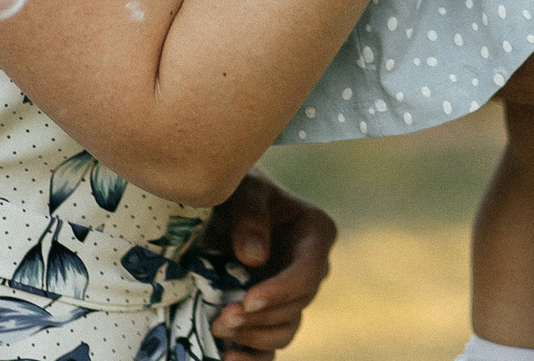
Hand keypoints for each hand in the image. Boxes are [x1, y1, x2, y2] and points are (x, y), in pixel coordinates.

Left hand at [203, 173, 337, 358]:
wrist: (221, 206)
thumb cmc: (237, 190)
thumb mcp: (243, 190)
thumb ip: (250, 216)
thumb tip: (255, 259)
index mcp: (315, 234)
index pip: (308, 271)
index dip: (281, 290)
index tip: (248, 300)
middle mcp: (310, 269)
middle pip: (297, 305)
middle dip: (259, 316)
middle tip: (222, 319)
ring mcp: (291, 295)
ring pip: (285, 329)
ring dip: (253, 335)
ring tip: (218, 328)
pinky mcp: (272, 313)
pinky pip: (271, 345)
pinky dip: (253, 357)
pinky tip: (228, 359)